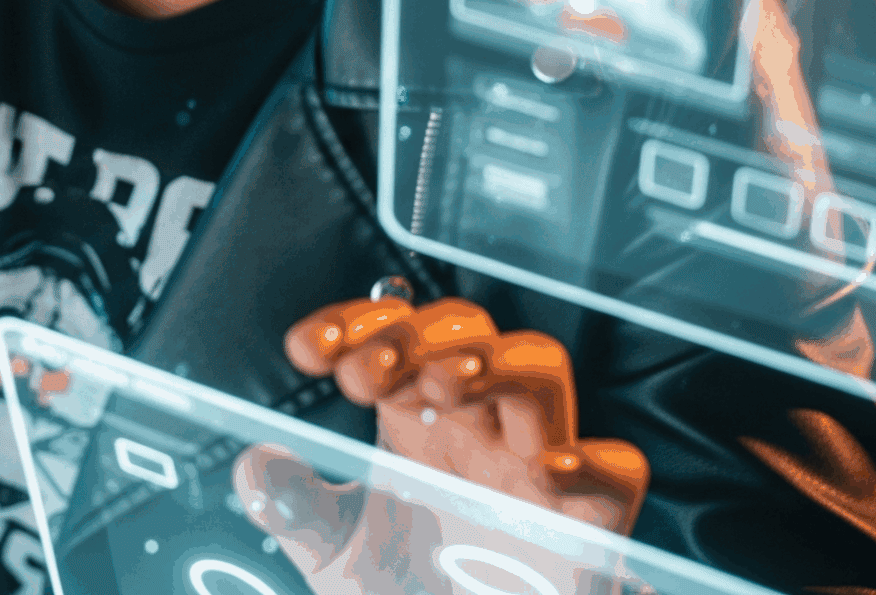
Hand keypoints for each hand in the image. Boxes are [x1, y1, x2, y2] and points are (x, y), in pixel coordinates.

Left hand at [229, 297, 648, 590]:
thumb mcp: (335, 552)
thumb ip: (294, 506)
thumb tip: (256, 464)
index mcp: (418, 420)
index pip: (398, 335)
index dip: (358, 324)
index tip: (306, 349)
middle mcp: (478, 430)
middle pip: (470, 333)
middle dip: (417, 336)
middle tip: (365, 374)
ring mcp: (536, 471)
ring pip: (543, 371)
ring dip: (493, 363)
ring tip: (444, 388)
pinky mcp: (590, 530)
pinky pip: (618, 474)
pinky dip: (590, 461)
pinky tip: (542, 469)